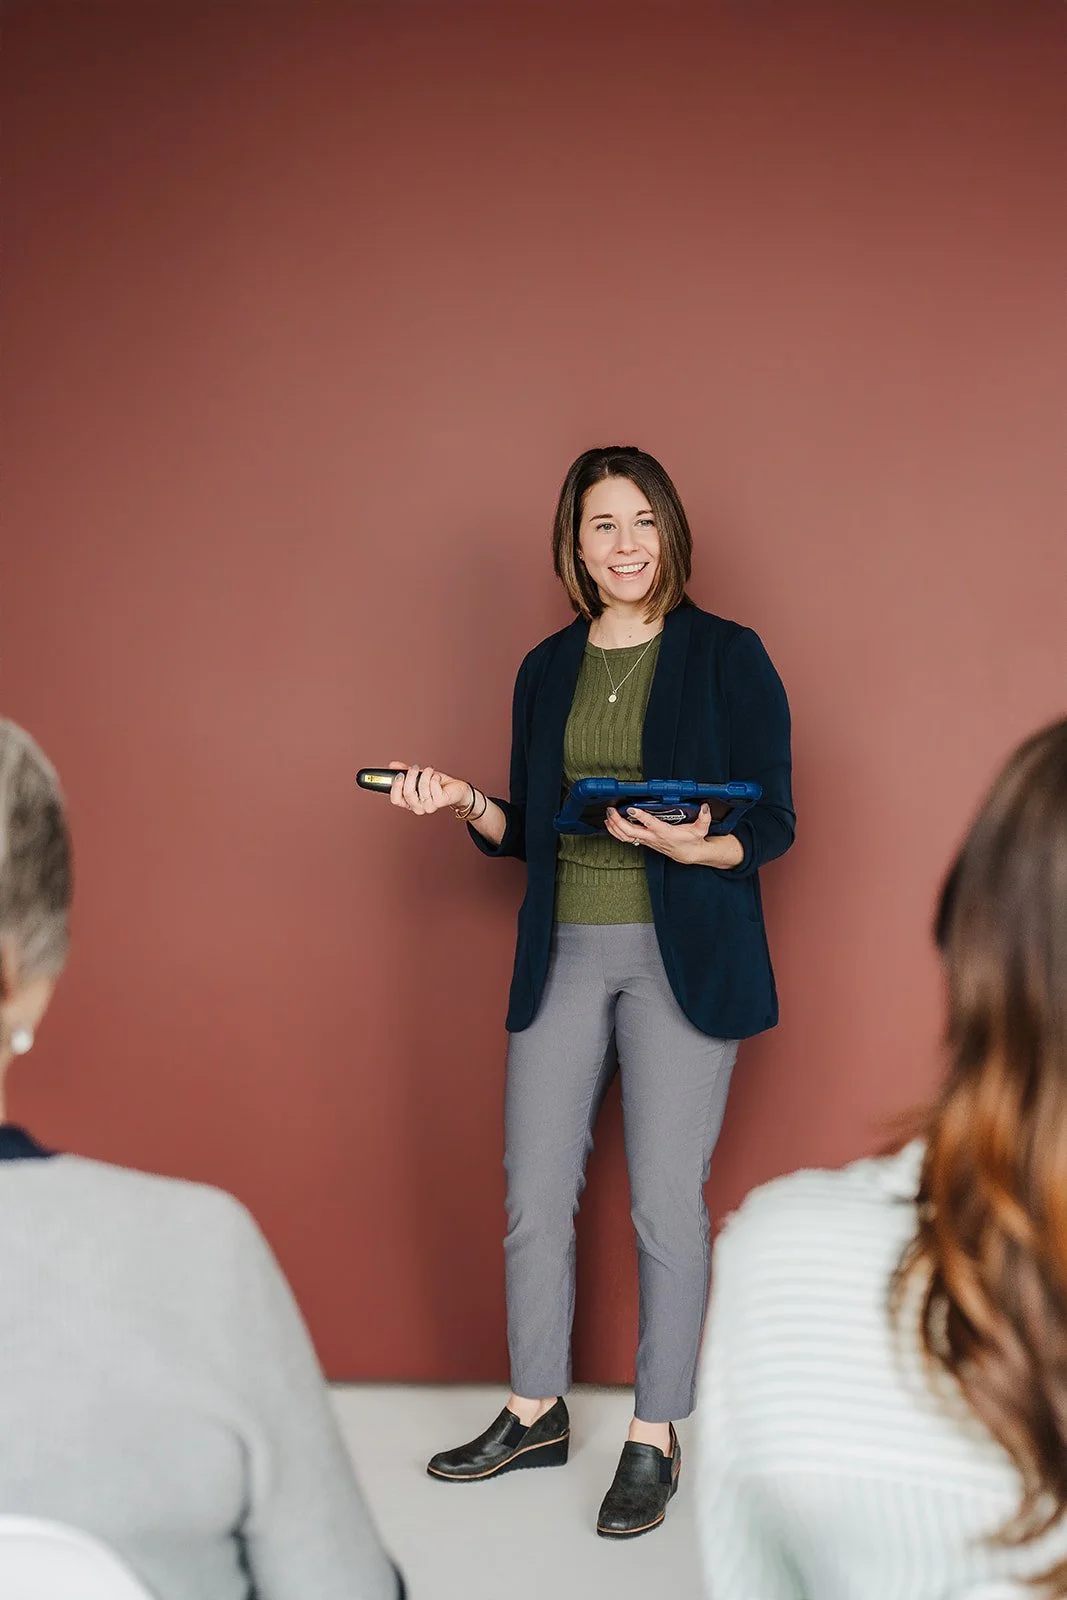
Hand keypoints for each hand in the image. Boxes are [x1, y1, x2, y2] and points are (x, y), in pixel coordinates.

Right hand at [387, 760, 471, 816]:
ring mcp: (429, 807)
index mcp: (409, 803)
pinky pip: (433, 786)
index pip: (396, 800)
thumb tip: (393, 765)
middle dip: (411, 776)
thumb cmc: (436, 784)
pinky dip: (434, 777)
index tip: (400, 775)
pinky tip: (436, 777)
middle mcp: (418, 807)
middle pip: (408, 794)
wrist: (455, 788)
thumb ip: (405, 771)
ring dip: (425, 775)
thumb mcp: (418, 776)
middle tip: (415, 767)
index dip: (396, 787)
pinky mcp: (440, 802)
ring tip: (429, 770)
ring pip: (421, 788)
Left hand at [605, 803, 740, 866]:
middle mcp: (653, 837)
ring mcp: (647, 841)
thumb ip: (704, 818)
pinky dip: (617, 832)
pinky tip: (611, 825)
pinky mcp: (644, 842)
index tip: (631, 808)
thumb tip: (705, 807)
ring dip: (614, 827)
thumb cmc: (692, 840)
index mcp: (664, 832)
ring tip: (608, 816)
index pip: (650, 823)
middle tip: (611, 810)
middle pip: (630, 831)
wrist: (689, 854)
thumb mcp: (701, 829)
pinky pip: (626, 838)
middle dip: (618, 821)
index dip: (640, 816)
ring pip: (625, 836)